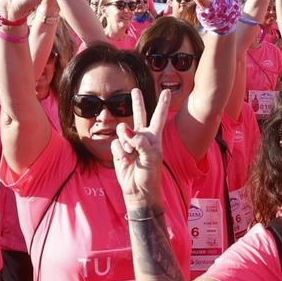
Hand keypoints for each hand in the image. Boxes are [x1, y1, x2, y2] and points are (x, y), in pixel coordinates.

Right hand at [112, 86, 175, 213]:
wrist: (139, 190)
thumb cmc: (150, 175)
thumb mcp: (151, 157)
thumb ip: (140, 142)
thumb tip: (127, 130)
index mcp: (154, 137)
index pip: (158, 117)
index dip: (161, 104)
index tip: (166, 91)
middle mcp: (142, 137)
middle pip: (139, 115)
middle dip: (137, 103)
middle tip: (134, 90)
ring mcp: (129, 143)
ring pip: (122, 131)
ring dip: (125, 144)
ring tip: (132, 157)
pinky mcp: (119, 150)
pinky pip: (115, 144)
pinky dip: (120, 153)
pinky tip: (125, 161)